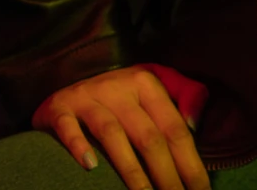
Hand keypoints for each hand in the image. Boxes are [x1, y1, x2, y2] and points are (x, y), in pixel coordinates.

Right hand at [31, 62, 210, 189]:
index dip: (189, 161)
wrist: (68, 81)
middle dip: (165, 174)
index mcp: (147, 83)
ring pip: (112, 134)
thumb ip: (182, 96)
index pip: (173, 127)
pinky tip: (90, 168)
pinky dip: (78, 146)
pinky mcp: (59, 109)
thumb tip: (196, 123)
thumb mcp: (152, 86)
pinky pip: (69, 129)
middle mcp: (119, 87)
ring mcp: (88, 97)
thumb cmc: (120, 93)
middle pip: (148, 135)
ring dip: (130, 170)